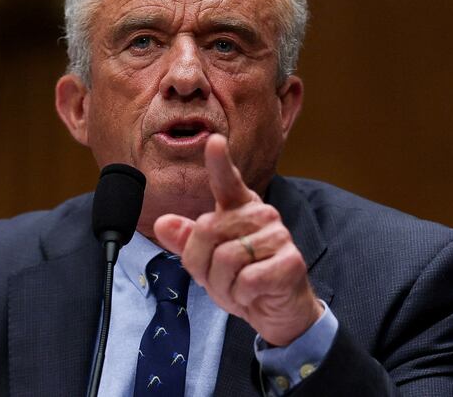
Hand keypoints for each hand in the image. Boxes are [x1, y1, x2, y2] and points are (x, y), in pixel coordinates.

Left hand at [154, 134, 322, 345]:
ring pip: (225, 259)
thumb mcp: (206, 262)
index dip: (219, 161)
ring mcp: (279, 235)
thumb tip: (162, 223)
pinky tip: (254, 294)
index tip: (214, 140)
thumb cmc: (242, 279)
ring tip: (238, 288)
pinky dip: (242, 296)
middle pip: (207, 230)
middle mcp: (261, 214)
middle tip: (220, 279)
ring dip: (223, 285)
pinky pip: (246, 280)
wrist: (279, 311)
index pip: (227, 180)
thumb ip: (186, 240)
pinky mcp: (291, 262)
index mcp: (239, 207)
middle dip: (203, 265)